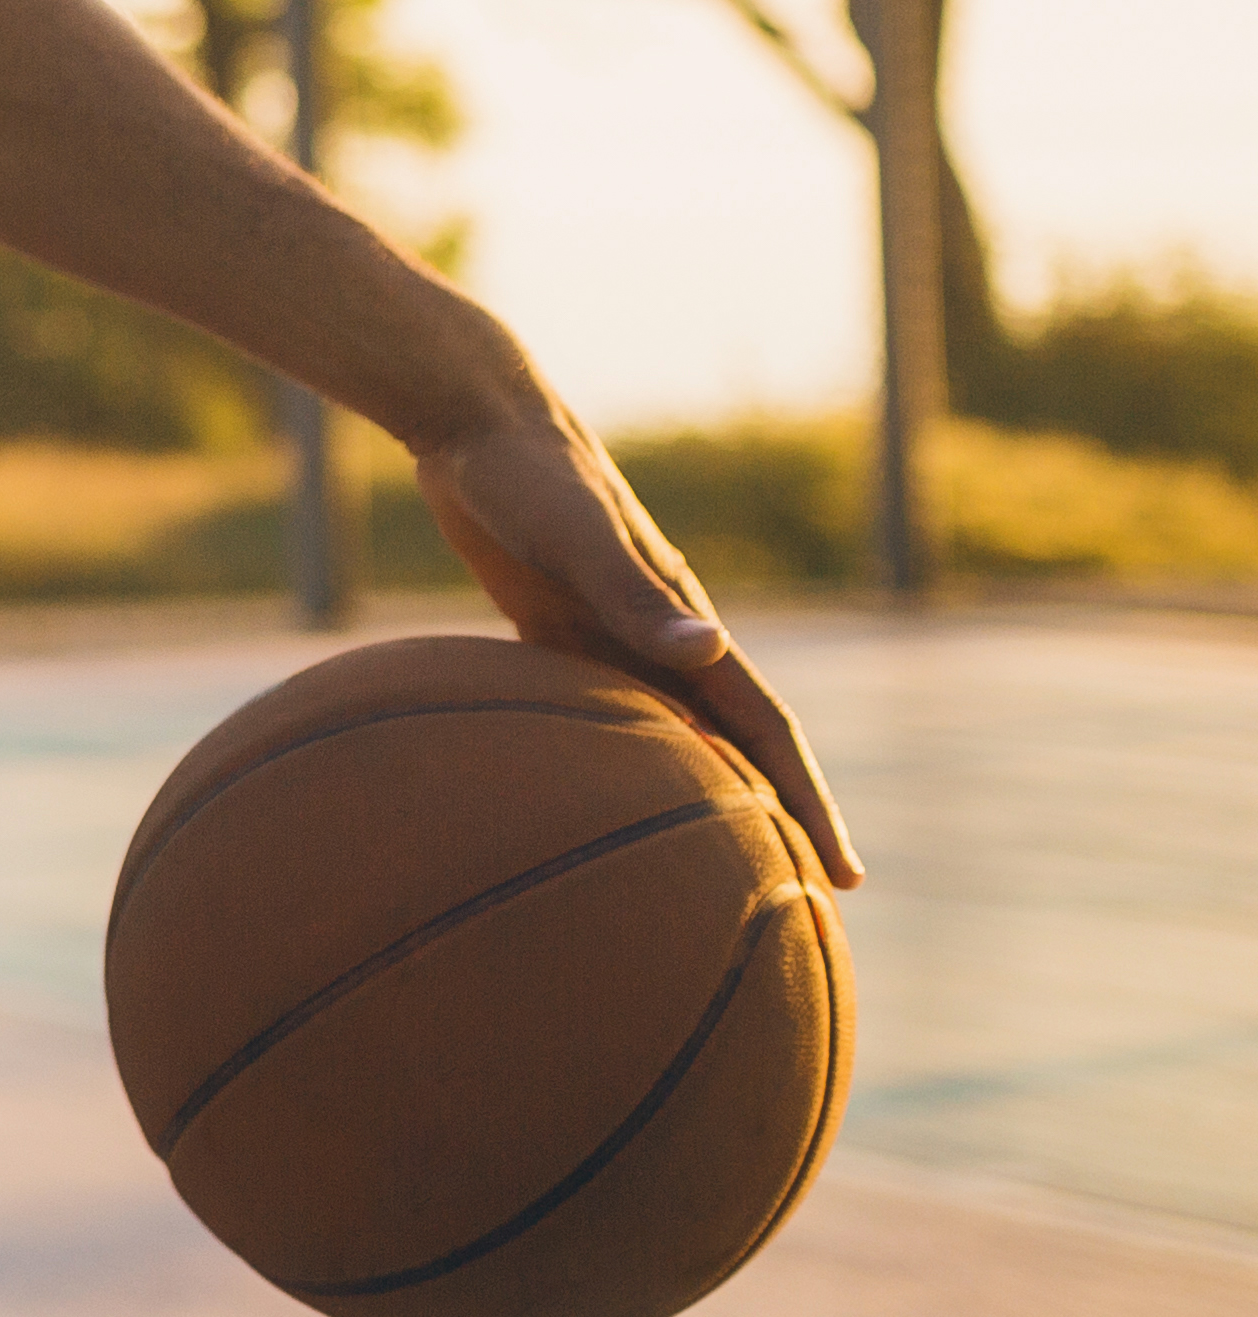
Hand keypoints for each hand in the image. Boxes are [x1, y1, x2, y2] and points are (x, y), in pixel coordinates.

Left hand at [414, 410, 862, 889]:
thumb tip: (710, 653)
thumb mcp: (579, 537)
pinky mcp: (552, 622)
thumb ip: (637, 596)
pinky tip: (594, 792)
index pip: (766, 732)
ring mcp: (609, 629)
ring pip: (671, 732)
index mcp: (684, 625)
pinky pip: (596, 709)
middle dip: (774, 815)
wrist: (473, 420)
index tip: (843, 876)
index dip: (808, 803)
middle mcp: (660, 635)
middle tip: (800, 896)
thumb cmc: (525, 478)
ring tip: (716, 861)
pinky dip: (615, 755)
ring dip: (703, 791)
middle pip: (732, 744)